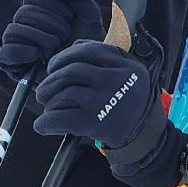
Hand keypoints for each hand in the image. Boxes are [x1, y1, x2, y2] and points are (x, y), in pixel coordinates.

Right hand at [0, 0, 103, 82]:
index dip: (55, 6)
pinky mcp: (12, 65)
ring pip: (14, 29)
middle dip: (52, 24)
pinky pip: (6, 52)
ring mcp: (17, 44)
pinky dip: (24, 52)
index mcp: (39, 10)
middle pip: (24, 12)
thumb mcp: (85, 10)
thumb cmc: (88, 42)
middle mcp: (25, 24)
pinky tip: (38, 57)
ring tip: (55, 49)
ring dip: (42, 39)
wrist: (91, 72)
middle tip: (66, 37)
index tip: (70, 19)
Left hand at [32, 41, 165, 154]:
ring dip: (49, 99)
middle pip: (71, 71)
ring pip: (64, 93)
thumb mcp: (130, 71)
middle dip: (50, 80)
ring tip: (47, 104)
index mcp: (124, 65)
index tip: (53, 66)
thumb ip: (104, 57)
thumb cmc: (130, 101)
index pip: (87, 51)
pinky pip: (60, 118)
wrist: (144, 136)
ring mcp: (104, 101)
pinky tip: (43, 124)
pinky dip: (46, 121)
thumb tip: (68, 51)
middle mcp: (115, 80)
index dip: (63, 56)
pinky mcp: (94, 123)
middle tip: (43, 90)